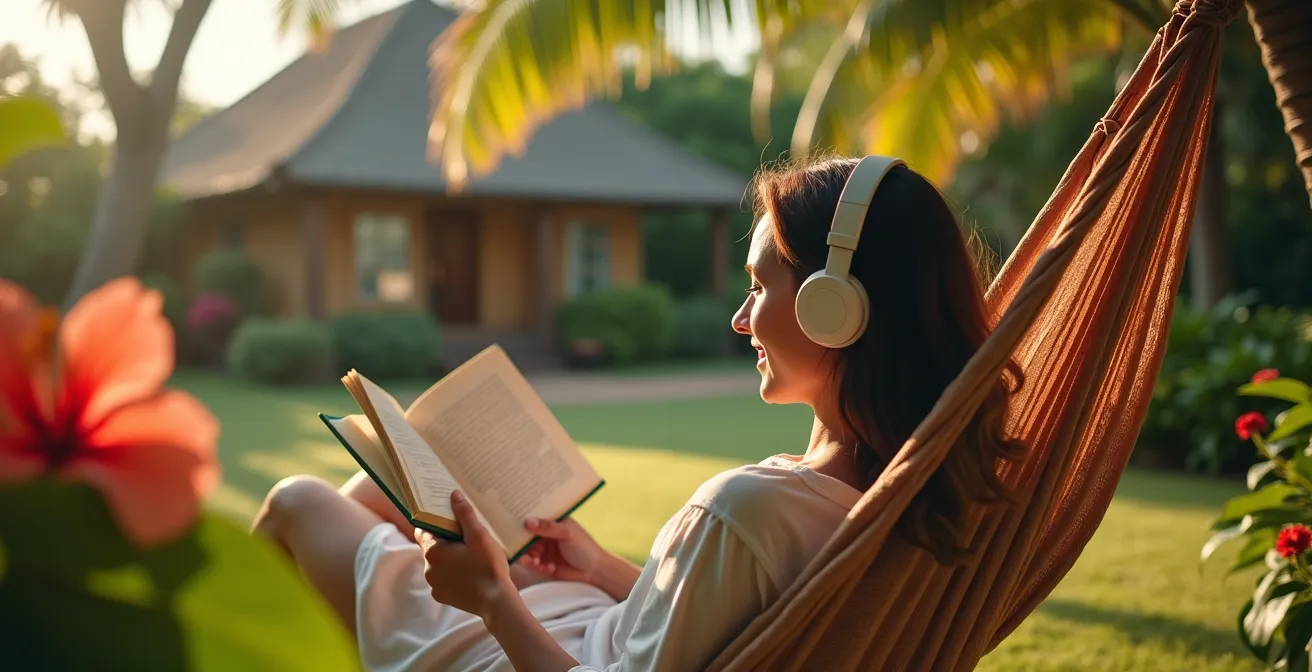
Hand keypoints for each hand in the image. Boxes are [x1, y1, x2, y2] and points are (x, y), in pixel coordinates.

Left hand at [414, 490, 514, 619]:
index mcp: (433, 551)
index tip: (447, 520)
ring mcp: (434, 585)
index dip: (434, 523)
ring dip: (448, 559)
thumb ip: (465, 514)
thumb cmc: (488, 566)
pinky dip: (452, 575)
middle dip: (445, 541)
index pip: (423, 531)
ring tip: (469, 556)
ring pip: (437, 564)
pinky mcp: (442, 597)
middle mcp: (428, 568)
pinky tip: (469, 573)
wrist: (496, 601)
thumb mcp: (479, 536)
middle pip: (431, 547)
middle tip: (465, 537)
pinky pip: (443, 580)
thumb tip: (454, 495)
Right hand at [517, 517, 602, 582]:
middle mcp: (544, 536)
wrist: (594, 571)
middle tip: (521, 547)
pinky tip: (548, 567)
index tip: (510, 520)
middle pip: (525, 536)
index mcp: (552, 523)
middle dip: (521, 542)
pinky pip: (531, 564)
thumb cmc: (584, 547)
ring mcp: (543, 551)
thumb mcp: (568, 533)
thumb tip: (527, 521)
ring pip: (526, 552)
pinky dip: (536, 566)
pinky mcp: (542, 565)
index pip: (534, 518)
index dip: (522, 518)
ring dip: (528, 557)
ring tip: (536, 562)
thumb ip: (548, 527)